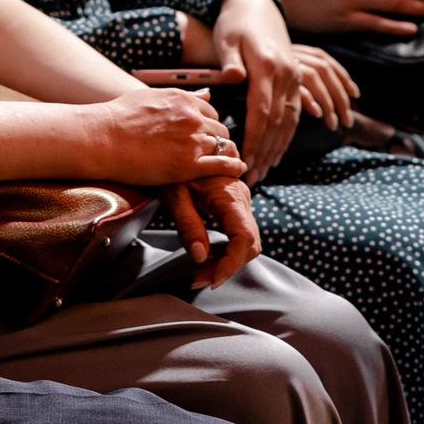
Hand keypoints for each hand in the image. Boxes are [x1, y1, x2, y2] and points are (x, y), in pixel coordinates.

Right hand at [89, 84, 248, 185]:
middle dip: (217, 141)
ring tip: (228, 163)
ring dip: (226, 154)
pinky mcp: (188, 165)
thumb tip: (205, 94)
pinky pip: (222, 165)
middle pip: (219, 130)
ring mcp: (192, 140)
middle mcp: (192, 117)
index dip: (209, 126)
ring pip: (223, 146)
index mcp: (183, 99)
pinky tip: (239, 171)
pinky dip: (233, 167)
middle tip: (214, 152)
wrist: (101, 138)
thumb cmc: (117, 118)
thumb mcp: (150, 96)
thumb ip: (181, 97)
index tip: (206, 136)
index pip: (211, 113)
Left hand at [166, 174, 260, 289]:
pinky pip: (239, 235)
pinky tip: (206, 258)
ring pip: (246, 242)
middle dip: (228, 267)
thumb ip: (188, 225)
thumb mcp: (174, 194)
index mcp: (230, 195)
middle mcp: (241, 200)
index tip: (210, 280)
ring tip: (199, 274)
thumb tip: (200, 257)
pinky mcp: (235, 206)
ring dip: (226, 262)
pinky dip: (225, 252)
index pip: (244, 238)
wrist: (179, 143)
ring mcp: (241, 203)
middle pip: (249, 244)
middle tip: (198, 280)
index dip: (231, 263)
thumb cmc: (173, 167)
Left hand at [211, 0, 357, 182]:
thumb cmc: (235, 24)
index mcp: (269, 66)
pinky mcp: (295, 80)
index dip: (254, 140)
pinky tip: (276, 153)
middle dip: (265, 152)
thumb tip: (232, 78)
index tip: (244, 163)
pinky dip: (286, 136)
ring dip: (277, 149)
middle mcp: (286, 75)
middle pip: (277, 122)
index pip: (262, 112)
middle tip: (253, 178)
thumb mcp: (228, 38)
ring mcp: (294, 78)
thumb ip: (230, 61)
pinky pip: (294, 113)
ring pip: (289, 121)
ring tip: (264, 172)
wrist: (256, 6)